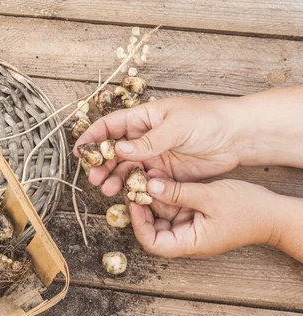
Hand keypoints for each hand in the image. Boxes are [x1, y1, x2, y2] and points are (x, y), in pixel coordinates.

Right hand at [74, 97, 240, 195]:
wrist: (236, 137)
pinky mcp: (164, 173)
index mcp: (144, 118)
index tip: (81, 151)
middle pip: (114, 151)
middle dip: (101, 164)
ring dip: (114, 179)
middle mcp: (144, 137)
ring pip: (126, 169)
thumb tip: (120, 149)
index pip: (111, 126)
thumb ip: (148, 141)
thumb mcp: (177, 127)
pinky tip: (128, 195)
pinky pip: (142, 181)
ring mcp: (153, 156)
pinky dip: (133, 188)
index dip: (94, 137)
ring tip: (107, 191)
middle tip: (94, 178)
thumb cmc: (208, 121)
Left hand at [129, 176, 282, 257]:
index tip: (133, 202)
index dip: (138, 224)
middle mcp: (185, 239)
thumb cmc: (247, 210)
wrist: (273, 213)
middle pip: (152, 228)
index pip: (152, 243)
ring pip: (161, 215)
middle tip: (132, 185)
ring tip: (142, 175)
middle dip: (142, 207)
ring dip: (152, 196)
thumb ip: (178, 193)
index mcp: (189, 244)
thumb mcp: (210, 197)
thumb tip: (149, 187)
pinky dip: (165, 194)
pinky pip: (172, 207)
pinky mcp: (192, 216)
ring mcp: (188, 228)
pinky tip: (157, 177)